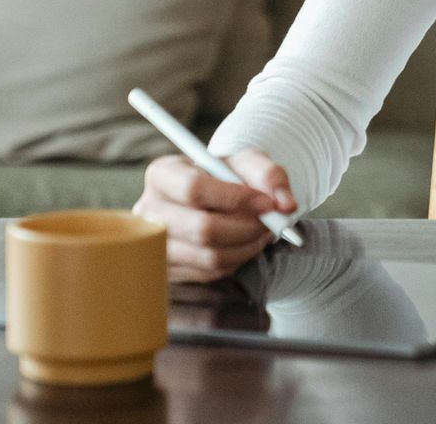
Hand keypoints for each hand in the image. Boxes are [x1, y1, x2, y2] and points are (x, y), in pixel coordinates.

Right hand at [134, 148, 296, 282]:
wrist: (215, 200)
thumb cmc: (227, 177)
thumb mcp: (248, 163)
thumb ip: (270, 175)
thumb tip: (286, 204)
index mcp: (163, 174)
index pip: (194, 189)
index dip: (235, 198)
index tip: (266, 202)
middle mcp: (149, 211)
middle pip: (202, 228)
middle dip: (247, 228)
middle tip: (270, 222)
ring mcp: (154, 245)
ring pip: (209, 256)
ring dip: (246, 246)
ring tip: (261, 232)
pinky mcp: (167, 270)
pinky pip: (210, 273)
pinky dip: (236, 260)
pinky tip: (243, 244)